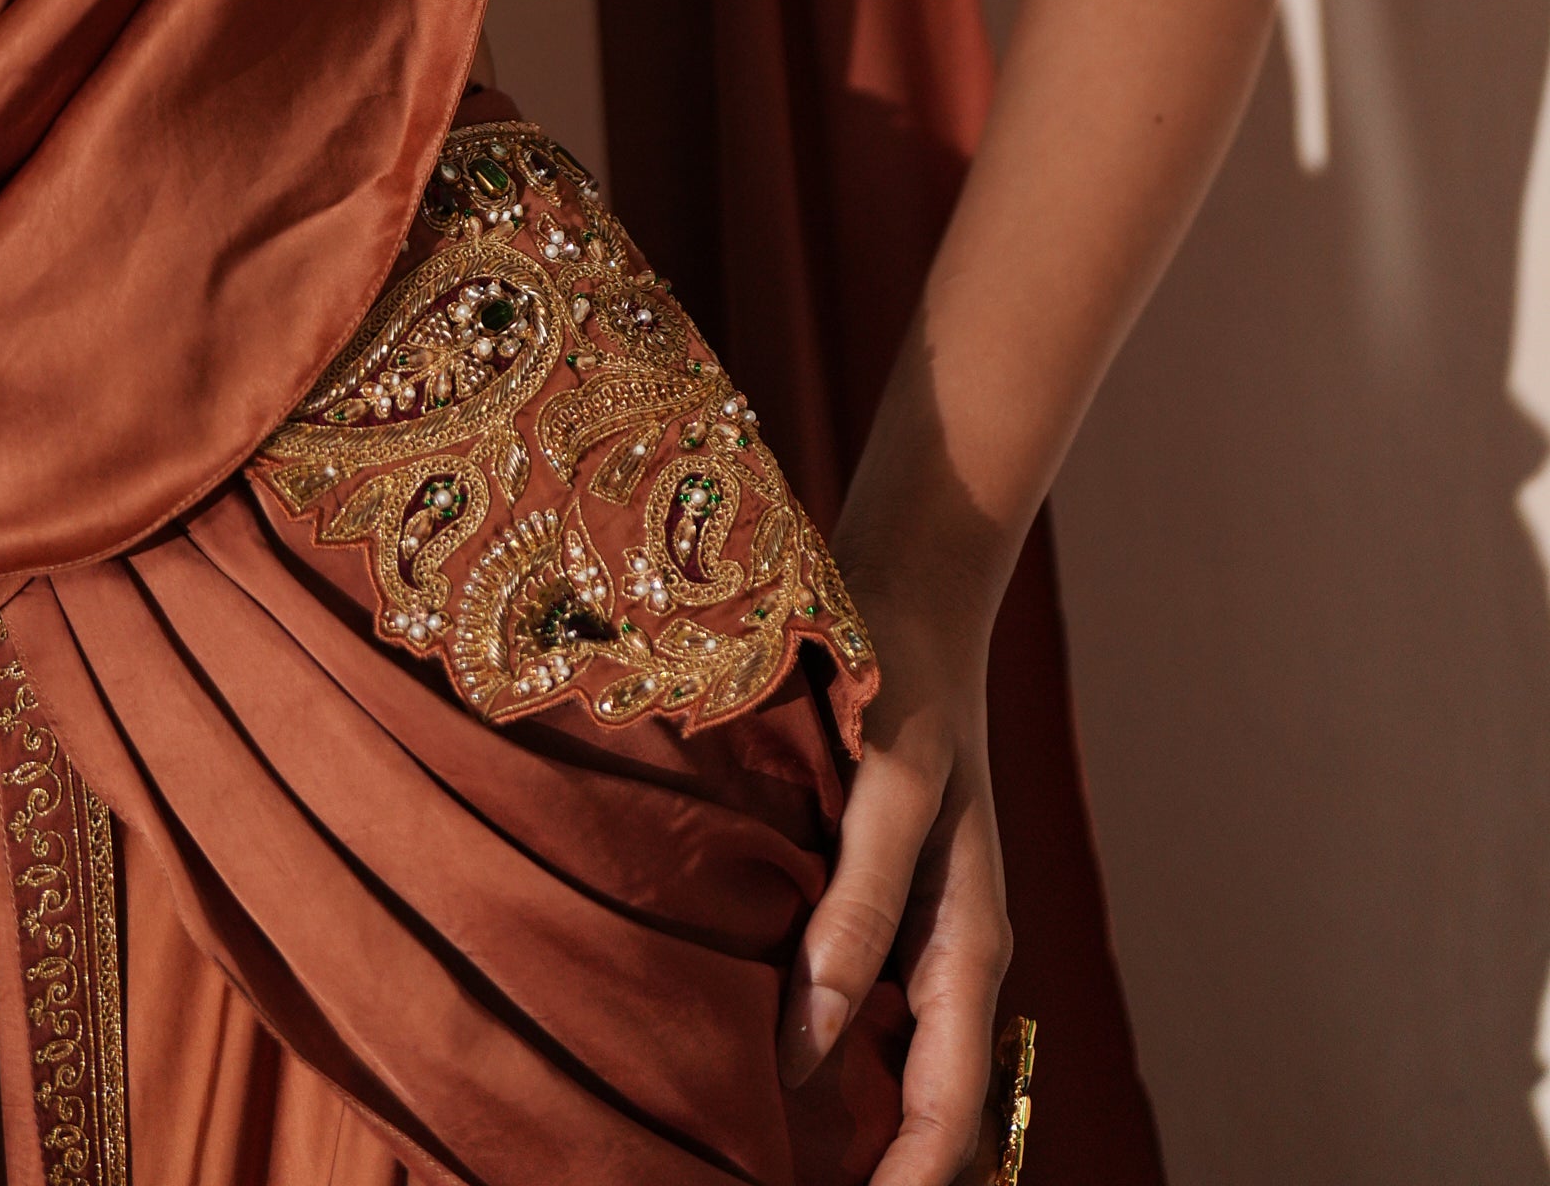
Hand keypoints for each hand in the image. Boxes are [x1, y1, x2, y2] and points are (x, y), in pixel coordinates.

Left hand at [782, 576, 1010, 1184]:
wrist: (909, 588)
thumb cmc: (901, 681)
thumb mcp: (886, 790)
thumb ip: (856, 913)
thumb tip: (808, 1050)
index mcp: (968, 947)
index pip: (950, 1124)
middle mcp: (948, 956)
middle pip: (926, 1115)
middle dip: (871, 1172)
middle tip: (760, 1185)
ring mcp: (916, 930)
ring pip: (892, 1068)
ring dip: (843, 1123)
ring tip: (746, 1152)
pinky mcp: (874, 894)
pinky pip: (857, 1003)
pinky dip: (819, 1050)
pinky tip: (748, 1057)